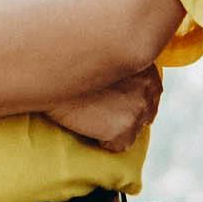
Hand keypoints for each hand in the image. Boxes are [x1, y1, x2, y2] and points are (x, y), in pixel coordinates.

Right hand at [44, 67, 160, 150]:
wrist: (51, 72)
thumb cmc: (68, 60)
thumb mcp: (105, 55)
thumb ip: (120, 67)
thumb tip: (119, 85)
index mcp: (146, 67)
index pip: (152, 91)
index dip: (131, 99)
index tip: (115, 101)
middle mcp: (148, 88)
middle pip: (146, 113)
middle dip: (127, 115)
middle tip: (102, 113)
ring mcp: (138, 109)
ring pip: (132, 131)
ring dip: (114, 129)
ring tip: (90, 118)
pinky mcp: (124, 128)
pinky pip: (117, 146)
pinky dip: (103, 142)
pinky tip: (87, 128)